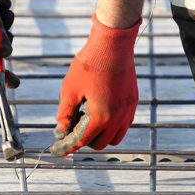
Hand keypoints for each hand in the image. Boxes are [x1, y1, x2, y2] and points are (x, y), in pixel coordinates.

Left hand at [51, 14, 139, 155]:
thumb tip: (61, 129)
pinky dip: (113, 126)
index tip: (61, 149)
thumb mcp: (70, 89)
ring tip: (89, 123)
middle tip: (74, 130)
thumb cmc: (90, 65)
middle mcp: (117, 118)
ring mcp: (127, 110)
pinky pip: (124, 124)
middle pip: (100, 143)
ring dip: (102, 136)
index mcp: (101, 117)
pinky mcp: (132, 101)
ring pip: (116, 137)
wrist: (113, 45)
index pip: (83, 140)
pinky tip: (102, 113)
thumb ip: (65, 112)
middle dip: (86, 141)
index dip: (70, 146)